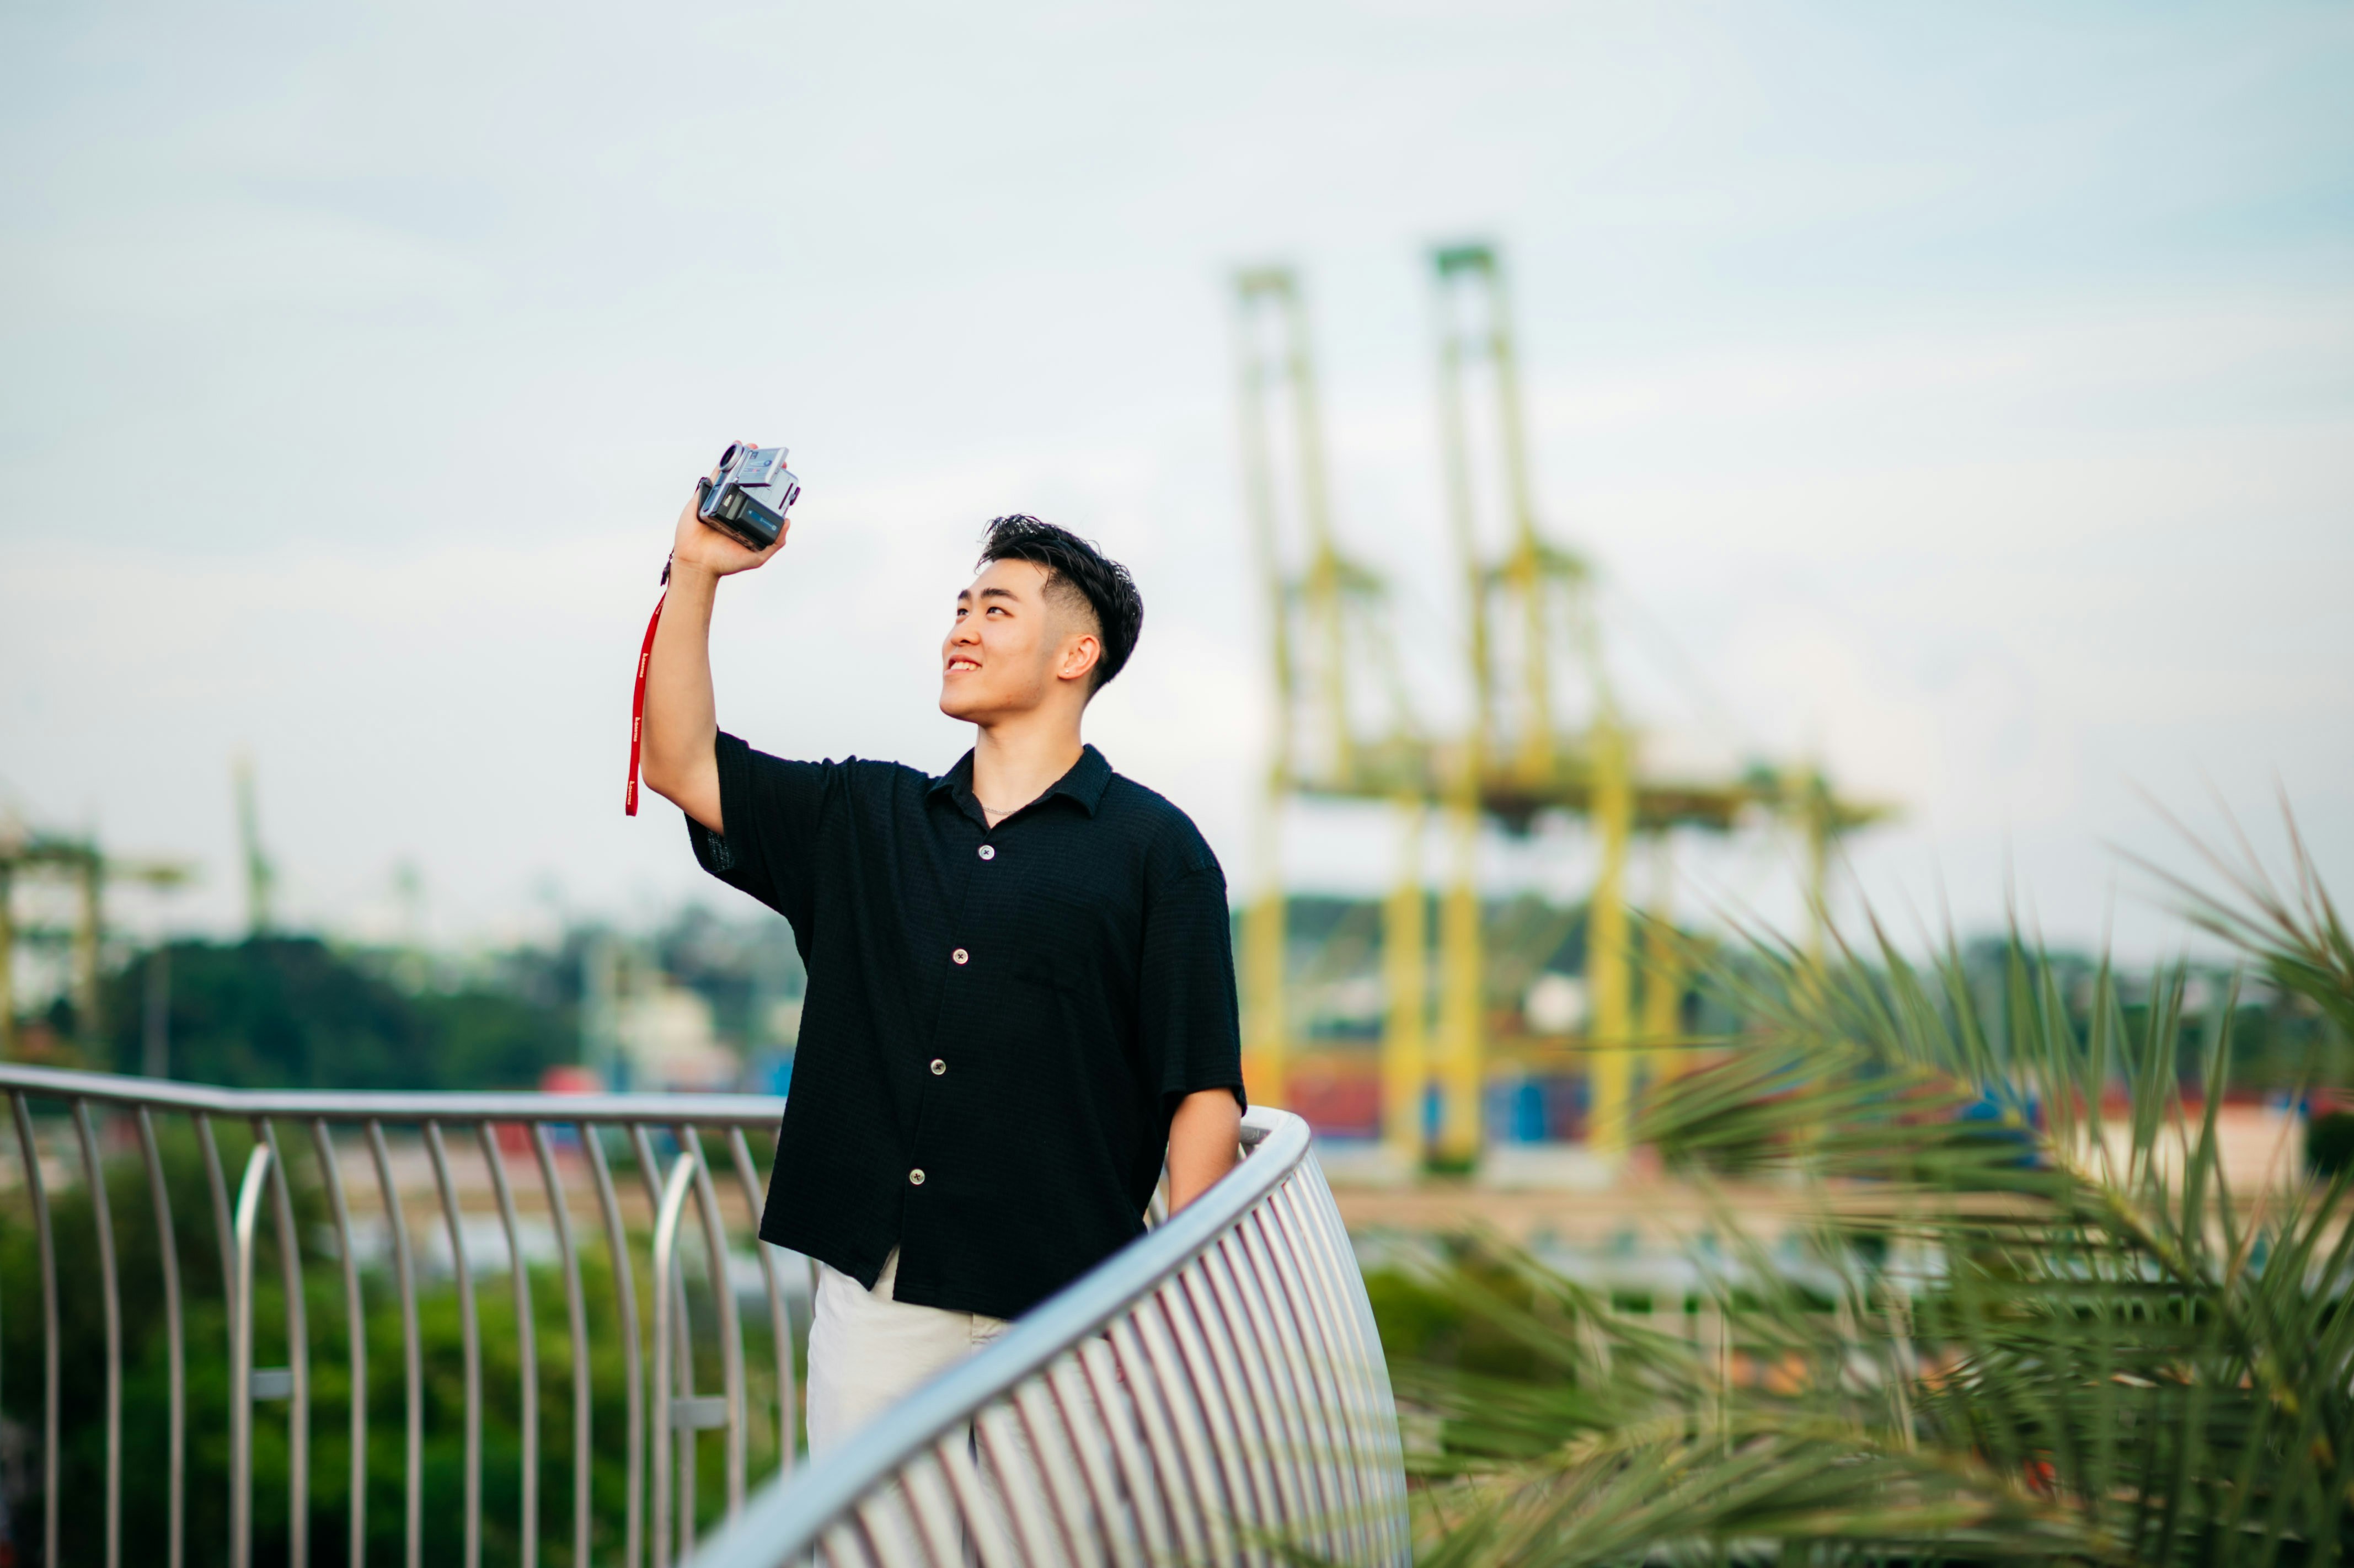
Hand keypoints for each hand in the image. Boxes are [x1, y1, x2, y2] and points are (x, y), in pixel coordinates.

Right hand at [669, 443, 788, 577]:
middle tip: (771, 457)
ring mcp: (720, 500)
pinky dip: (724, 462)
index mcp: (747, 518)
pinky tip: (733, 450)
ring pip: (733, 476)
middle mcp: (734, 507)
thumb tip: (788, 522)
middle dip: (760, 469)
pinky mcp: (705, 497)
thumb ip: (774, 542)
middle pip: (749, 483)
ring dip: (743, 460)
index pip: (763, 497)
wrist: (698, 564)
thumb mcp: (757, 556)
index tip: (784, 472)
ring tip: (754, 448)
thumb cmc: (725, 562)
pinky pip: (715, 476)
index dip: (773, 485)